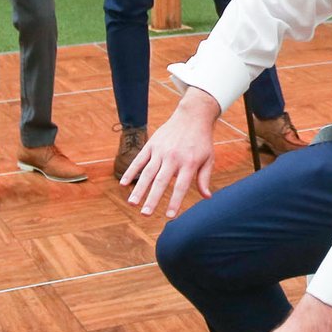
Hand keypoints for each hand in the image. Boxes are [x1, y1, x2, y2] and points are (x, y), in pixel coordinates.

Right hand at [121, 90, 219, 215]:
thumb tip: (207, 197)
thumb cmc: (202, 141)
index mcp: (188, 163)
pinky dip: (130, 171)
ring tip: (132, 203)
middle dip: (152, 199)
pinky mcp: (151, 144)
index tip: (169, 216)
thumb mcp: (208, 159)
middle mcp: (173, 157)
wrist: (193, 116)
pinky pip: (139, 160)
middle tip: (145, 214)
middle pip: (161, 181)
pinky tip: (123, 184)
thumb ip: (204, 178)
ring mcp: (160, 150)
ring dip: (139, 189)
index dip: (175, 201)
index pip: (181, 186)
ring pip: (147, 172)